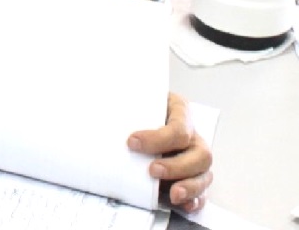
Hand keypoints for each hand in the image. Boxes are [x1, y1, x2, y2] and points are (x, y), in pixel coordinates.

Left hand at [127, 92, 212, 211]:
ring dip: (189, 186)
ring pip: (204, 174)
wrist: (139, 112)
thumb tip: (95, 107)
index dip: (158, 138)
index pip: (179, 127)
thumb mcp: (133, 96)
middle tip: (152, 170)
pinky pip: (202, 191)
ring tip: (173, 194)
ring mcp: (196, 157)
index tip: (132, 142)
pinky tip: (183, 204)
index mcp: (180, 110)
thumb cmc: (138, 105)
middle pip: (200, 153)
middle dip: (177, 166)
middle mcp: (193, 135)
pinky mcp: (194, 176)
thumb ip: (123, 103)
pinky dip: (195, 199)